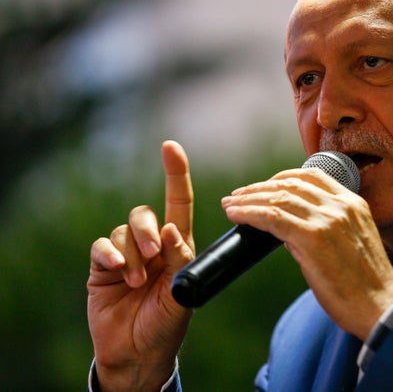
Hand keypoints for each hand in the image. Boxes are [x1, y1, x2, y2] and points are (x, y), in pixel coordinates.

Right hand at [87, 141, 195, 390]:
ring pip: (124, 230)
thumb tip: (172, 230)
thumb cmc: (167, 323)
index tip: (170, 147)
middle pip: (146, 214)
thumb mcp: (182, 293)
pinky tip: (118, 271)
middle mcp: (152, 245)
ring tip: (137, 281)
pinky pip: (103, 245)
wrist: (139, 352)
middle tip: (154, 256)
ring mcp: (126, 255)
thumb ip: (180, 261)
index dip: (176, 174)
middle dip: (148, 230)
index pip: (179, 203)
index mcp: (178, 247)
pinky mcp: (103, 266)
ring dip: (132, 252)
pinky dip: (110, 254)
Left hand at [221, 167, 392, 339]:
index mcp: (352, 204)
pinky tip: (236, 215)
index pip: (311, 176)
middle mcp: (341, 206)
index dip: (280, 178)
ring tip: (230, 205)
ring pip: (278, 198)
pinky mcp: (314, 238)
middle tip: (237, 197)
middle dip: (259, 188)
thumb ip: (321, 231)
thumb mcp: (349, 244)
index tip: (262, 188)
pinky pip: (273, 217)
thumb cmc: (366, 286)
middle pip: (290, 184)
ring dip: (249, 200)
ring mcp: (328, 220)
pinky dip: (250, 214)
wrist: (382, 308)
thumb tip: (288, 230)